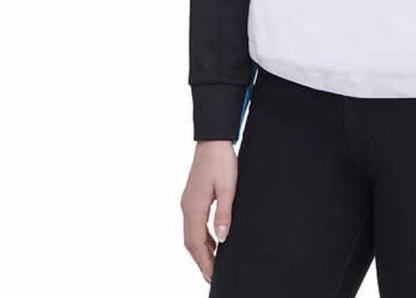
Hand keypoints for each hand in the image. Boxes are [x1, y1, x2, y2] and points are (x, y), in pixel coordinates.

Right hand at [180, 141, 237, 282]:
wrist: (213, 139)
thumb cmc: (221, 161)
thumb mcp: (228, 188)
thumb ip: (224, 214)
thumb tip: (222, 238)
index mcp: (194, 207)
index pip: (196, 244)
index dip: (204, 262)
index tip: (212, 277)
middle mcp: (187, 207)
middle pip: (190, 242)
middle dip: (201, 261)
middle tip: (212, 276)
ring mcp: (188, 201)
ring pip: (191, 233)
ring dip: (201, 250)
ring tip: (213, 263)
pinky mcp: (193, 196)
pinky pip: (194, 223)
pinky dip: (201, 236)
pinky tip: (212, 240)